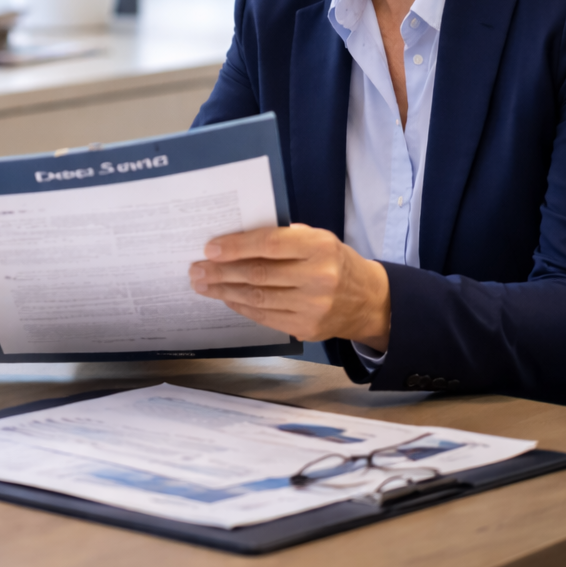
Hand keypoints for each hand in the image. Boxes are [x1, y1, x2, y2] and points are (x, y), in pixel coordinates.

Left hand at [188, 224, 391, 349]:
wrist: (369, 301)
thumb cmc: (334, 262)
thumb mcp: (318, 240)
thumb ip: (284, 238)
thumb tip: (235, 240)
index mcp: (320, 247)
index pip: (269, 244)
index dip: (236, 247)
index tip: (210, 249)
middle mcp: (318, 278)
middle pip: (258, 274)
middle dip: (221, 271)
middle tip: (196, 269)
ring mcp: (312, 307)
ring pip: (257, 298)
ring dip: (223, 290)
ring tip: (202, 284)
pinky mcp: (306, 328)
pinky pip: (264, 316)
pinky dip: (240, 306)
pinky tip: (225, 296)